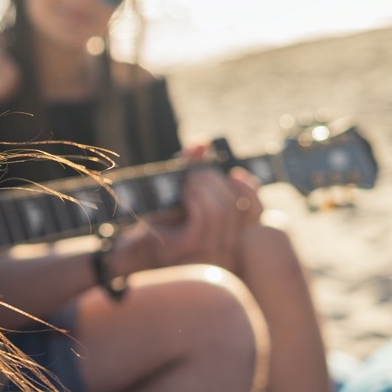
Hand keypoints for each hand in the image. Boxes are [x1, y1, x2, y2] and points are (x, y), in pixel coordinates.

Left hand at [115, 145, 262, 273]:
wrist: (136, 246)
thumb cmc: (161, 219)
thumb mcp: (183, 192)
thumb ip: (193, 167)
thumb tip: (202, 143)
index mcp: (229, 232)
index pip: (255, 210)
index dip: (250, 188)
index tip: (234, 173)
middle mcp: (225, 244)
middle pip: (238, 205)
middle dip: (217, 181)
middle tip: (196, 172)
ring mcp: (209, 249)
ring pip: (222, 210)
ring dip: (204, 187)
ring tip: (188, 181)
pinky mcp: (190, 247)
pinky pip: (203, 218)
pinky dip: (195, 199)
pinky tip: (184, 194)